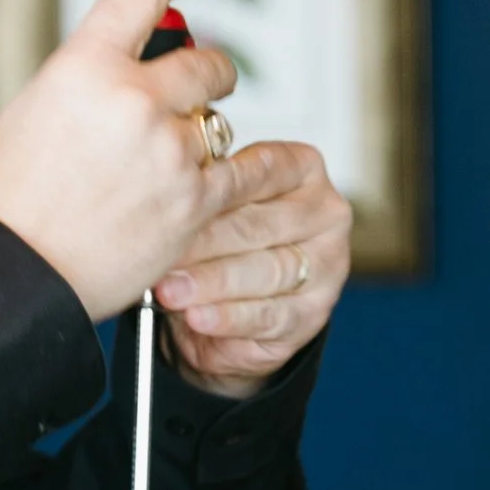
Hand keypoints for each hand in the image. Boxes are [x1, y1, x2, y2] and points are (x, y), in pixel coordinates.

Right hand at [0, 0, 243, 322]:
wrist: (17, 274)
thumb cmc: (10, 200)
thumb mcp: (33, 113)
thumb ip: (87, 82)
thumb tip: (130, 69)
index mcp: (84, 66)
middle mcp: (133, 99)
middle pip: (203, 62)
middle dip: (209, 70)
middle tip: (209, 79)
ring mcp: (169, 150)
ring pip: (217, 119)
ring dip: (205, 130)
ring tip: (184, 150)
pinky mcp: (195, 200)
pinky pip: (237, 171)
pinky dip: (231, 172)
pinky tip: (231, 173)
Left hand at [152, 140, 349, 396]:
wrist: (232, 301)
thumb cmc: (222, 235)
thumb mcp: (215, 203)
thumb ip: (203, 194)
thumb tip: (164, 196)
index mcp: (303, 170)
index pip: (262, 171)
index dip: (215, 187)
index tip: (175, 198)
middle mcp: (324, 215)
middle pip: (259, 226)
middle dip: (205, 242)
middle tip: (163, 252)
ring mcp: (326, 268)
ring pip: (266, 273)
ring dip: (212, 284)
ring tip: (171, 290)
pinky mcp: (313, 315)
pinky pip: (268, 317)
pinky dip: (228, 319)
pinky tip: (198, 317)